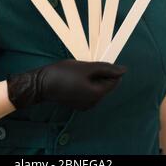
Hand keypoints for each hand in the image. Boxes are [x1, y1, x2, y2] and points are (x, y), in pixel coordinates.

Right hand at [7, 59, 126, 110]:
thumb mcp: (86, 67)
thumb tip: (124, 70)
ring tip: (79, 69)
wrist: (42, 83)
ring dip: (91, 77)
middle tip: (86, 64)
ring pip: (95, 87)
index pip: (113, 81)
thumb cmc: (64, 74)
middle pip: (104, 85)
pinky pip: (87, 91)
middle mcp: (93, 103)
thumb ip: (106, 68)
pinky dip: (84, 82)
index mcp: (97, 95)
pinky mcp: (77, 103)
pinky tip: (74, 76)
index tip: (98, 60)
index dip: (109, 69)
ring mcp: (84, 104)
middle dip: (99, 73)